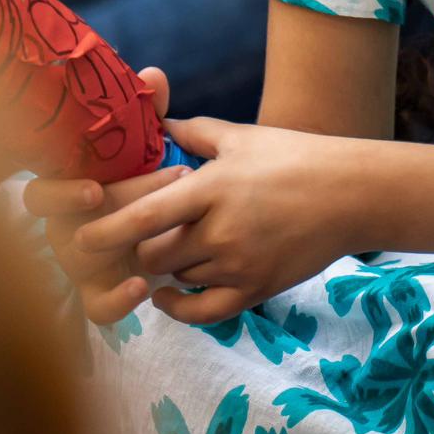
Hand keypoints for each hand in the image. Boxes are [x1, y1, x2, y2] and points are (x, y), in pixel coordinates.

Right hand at [20, 68, 180, 325]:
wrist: (164, 224)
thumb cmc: (139, 179)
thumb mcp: (143, 145)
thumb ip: (145, 113)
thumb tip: (154, 76)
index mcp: (65, 191)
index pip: (37, 196)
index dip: (58, 194)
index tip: (94, 189)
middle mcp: (63, 228)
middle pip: (67, 227)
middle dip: (118, 208)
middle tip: (160, 196)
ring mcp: (77, 264)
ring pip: (82, 262)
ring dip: (126, 243)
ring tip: (168, 231)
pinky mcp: (98, 293)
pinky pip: (96, 307)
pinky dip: (116, 300)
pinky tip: (142, 287)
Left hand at [78, 116, 356, 327]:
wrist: (353, 194)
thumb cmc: (297, 157)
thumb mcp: (244, 137)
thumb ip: (196, 133)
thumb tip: (160, 122)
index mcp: (213, 188)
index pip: (144, 217)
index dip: (106, 231)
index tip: (80, 239)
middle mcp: (221, 230)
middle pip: (153, 256)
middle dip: (138, 250)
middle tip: (134, 240)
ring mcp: (239, 264)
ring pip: (178, 279)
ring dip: (167, 269)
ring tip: (170, 250)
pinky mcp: (256, 288)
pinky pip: (203, 311)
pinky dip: (179, 307)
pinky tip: (168, 297)